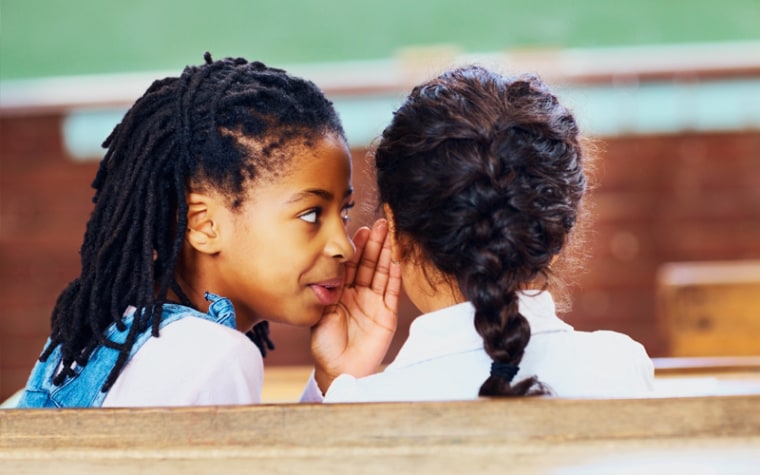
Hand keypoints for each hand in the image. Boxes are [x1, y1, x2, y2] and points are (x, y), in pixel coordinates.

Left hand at [311, 218, 400, 393]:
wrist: (339, 370)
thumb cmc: (325, 346)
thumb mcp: (321, 314)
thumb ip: (326, 292)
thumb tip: (328, 267)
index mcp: (342, 292)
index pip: (351, 265)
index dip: (356, 248)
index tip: (360, 230)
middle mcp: (359, 294)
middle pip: (368, 264)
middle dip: (374, 244)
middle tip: (381, 224)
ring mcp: (374, 303)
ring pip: (382, 273)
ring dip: (387, 254)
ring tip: (391, 235)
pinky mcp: (387, 314)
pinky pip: (392, 291)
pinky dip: (395, 276)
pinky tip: (398, 260)